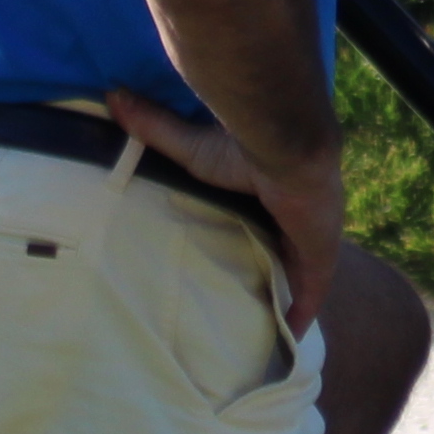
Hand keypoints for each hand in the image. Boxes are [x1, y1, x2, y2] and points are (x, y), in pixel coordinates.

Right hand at [110, 89, 340, 333]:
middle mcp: (298, 215)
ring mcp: (313, 237)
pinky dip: (301, 314)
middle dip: (272, 269)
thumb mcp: (191, 146)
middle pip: (283, 250)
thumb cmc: (244, 144)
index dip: (258, 233)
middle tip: (246, 297)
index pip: (267, 216)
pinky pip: (312, 293)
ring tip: (261, 324)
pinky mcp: (320, 257)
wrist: (289, 145)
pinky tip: (289, 339)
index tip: (240, 251)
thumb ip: (154, 127)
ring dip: (284, 294)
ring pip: (297, 274)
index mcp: (274, 189)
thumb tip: (113, 94)